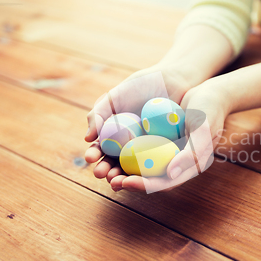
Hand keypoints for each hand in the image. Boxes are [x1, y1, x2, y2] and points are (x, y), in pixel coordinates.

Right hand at [84, 66, 192, 183]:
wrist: (172, 79)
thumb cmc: (141, 85)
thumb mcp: (114, 96)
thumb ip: (98, 114)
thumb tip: (87, 139)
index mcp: (115, 134)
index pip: (102, 150)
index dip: (94, 156)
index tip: (90, 159)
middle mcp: (130, 145)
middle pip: (116, 163)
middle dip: (107, 171)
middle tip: (103, 174)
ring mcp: (149, 150)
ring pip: (134, 169)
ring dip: (124, 177)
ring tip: (118, 181)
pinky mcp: (167, 152)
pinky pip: (156, 165)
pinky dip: (149, 173)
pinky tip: (143, 176)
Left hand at [110, 77, 231, 192]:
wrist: (209, 93)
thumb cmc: (210, 112)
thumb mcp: (204, 131)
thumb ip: (190, 154)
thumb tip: (170, 174)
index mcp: (186, 166)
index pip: (162, 182)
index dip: (142, 185)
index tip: (125, 183)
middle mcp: (172, 160)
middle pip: (146, 176)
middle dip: (125, 179)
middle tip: (107, 178)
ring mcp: (162, 148)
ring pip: (137, 162)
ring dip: (118, 166)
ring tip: (101, 167)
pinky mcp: (154, 135)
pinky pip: (135, 143)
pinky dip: (121, 147)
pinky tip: (106, 145)